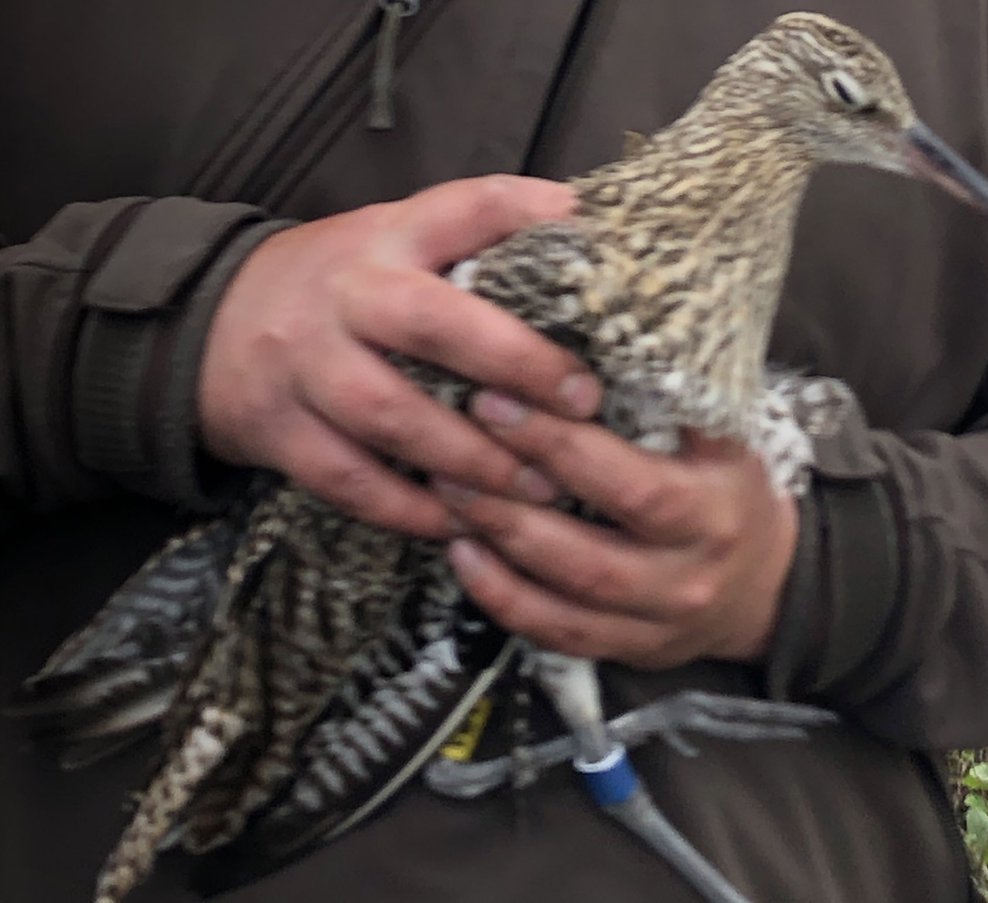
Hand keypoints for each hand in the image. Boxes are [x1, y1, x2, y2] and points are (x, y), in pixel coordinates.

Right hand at [198, 176, 601, 536]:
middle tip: (584, 402)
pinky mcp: (280, 430)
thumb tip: (587, 237)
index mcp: (389, 237)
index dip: (529, 216)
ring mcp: (307, 364)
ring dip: (473, 459)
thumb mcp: (394, 242)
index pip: (464, 207)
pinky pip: (351, 482)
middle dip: (517, 363)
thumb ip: (471, 245)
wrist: (206, 325)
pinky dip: (410, 510)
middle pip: (433, 323)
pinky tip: (463, 525)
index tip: (596, 241)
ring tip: (539, 487)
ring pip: (393, 416)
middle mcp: (347, 294)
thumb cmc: (337, 287)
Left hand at [439, 390, 798, 668]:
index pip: (634, 485)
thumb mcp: (726, 438)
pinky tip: (463, 555)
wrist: (765, 586)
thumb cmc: (729, 490)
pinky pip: (559, 634)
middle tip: (454, 443)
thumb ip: (678, 398)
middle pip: (592, 552)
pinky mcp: (630, 650)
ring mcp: (659, 622)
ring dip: (501, 546)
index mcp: (716, 510)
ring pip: (569, 598)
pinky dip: (505, 599)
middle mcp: (690, 575)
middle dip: (514, 499)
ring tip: (447, 493)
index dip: (561, 448)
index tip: (499, 397)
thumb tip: (612, 330)